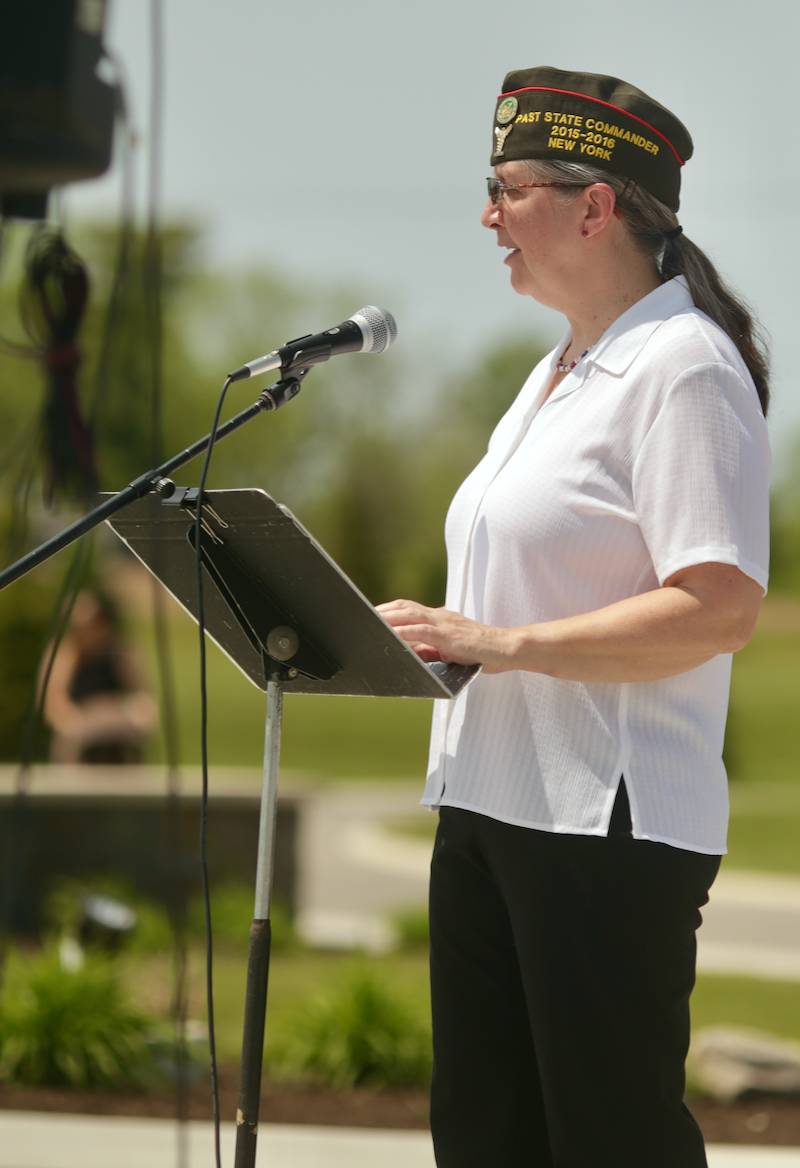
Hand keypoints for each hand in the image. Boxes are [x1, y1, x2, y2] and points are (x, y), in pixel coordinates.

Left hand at [375, 599, 514, 672]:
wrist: (505, 649)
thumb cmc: (480, 652)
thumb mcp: (449, 650)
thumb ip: (429, 649)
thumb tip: (407, 652)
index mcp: (440, 618)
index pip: (410, 608)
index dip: (390, 609)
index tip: (373, 614)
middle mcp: (440, 616)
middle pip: (405, 606)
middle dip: (383, 610)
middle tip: (363, 615)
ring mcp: (444, 623)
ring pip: (410, 614)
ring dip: (388, 617)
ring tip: (371, 622)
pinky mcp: (448, 635)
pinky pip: (422, 631)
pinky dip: (404, 632)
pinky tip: (392, 635)